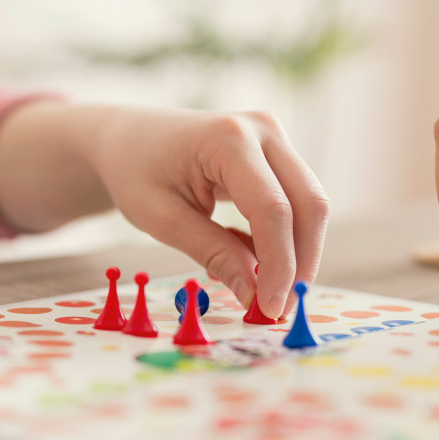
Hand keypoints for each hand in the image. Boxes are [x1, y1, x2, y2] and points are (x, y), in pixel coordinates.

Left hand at [0, 104, 329, 318]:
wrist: (129, 138)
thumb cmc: (136, 172)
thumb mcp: (163, 220)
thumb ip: (214, 254)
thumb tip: (255, 295)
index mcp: (227, 138)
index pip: (272, 209)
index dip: (279, 264)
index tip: (271, 309)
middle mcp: (261, 130)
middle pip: (308, 204)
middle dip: (300, 263)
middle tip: (279, 309)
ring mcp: (274, 138)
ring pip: (310, 205)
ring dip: (297, 254)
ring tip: (265, 292)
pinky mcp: (276, 154)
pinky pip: (296, 202)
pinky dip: (285, 240)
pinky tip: (255, 263)